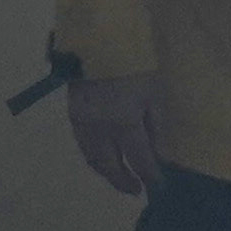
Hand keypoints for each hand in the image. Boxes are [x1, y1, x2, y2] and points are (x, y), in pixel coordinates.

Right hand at [68, 71, 168, 198]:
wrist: (99, 40)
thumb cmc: (134, 63)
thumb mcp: (154, 90)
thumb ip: (155, 122)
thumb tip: (157, 150)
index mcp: (125, 122)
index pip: (139, 159)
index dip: (149, 175)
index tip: (157, 186)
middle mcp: (101, 129)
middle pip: (111, 165)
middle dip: (123, 181)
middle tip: (136, 191)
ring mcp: (84, 123)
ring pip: (93, 159)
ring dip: (107, 172)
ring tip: (120, 178)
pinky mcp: (73, 115)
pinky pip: (83, 145)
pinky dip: (94, 157)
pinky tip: (103, 158)